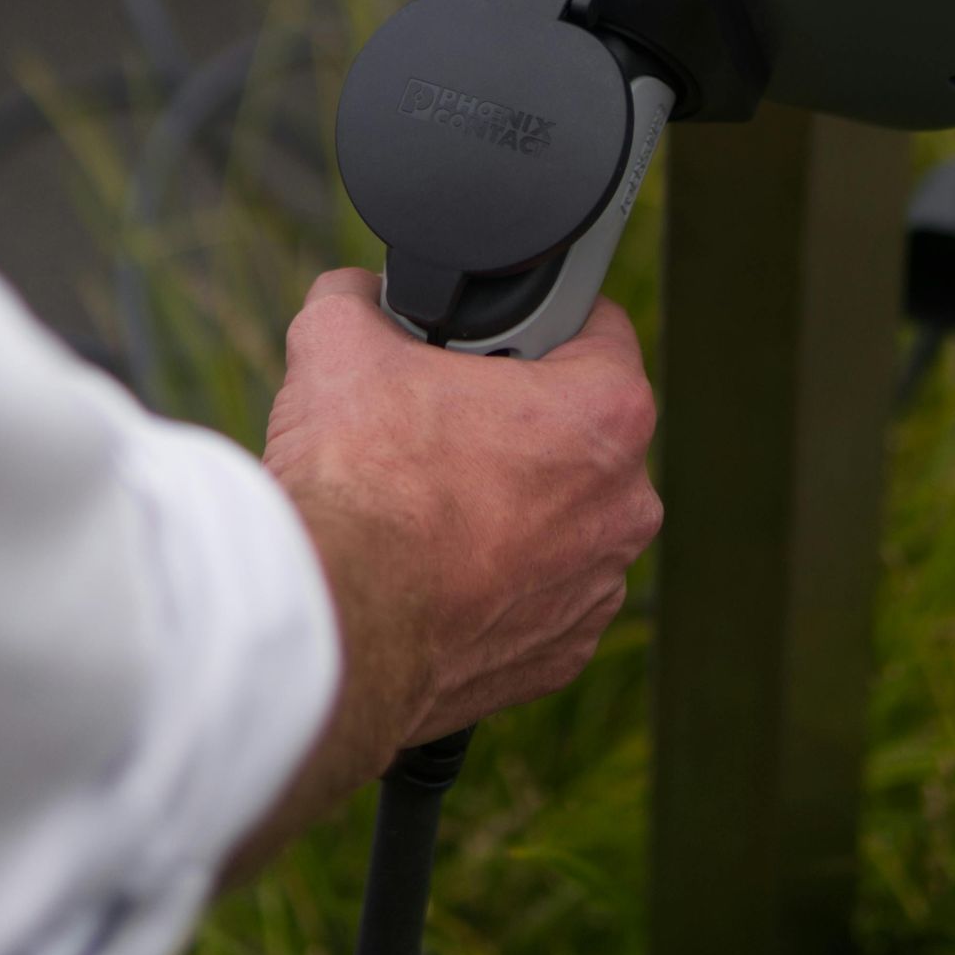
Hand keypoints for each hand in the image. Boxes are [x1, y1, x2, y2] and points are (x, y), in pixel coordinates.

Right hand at [236, 268, 659, 862]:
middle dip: (513, 418)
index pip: (594, 326)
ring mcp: (595, 590)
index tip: (485, 340)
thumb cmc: (357, 481)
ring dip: (506, 504)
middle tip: (438, 419)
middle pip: (575, 428)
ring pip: (557, 516)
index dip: (529, 320)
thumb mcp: (342, 339)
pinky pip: (534, 595)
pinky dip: (492, 581)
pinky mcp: (559, 658)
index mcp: (607, 413)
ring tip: (425, 501)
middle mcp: (625, 504)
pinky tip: (430, 568)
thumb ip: (362, 297)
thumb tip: (359, 296)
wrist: (329, 625)